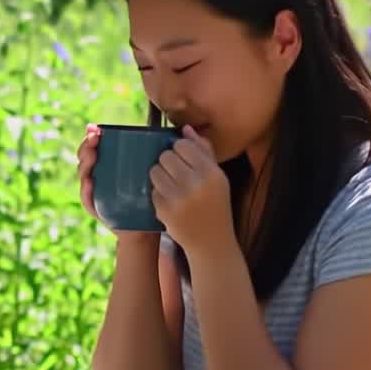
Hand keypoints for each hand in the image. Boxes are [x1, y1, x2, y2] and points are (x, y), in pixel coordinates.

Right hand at [77, 123, 155, 241]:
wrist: (146, 229)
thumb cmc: (151, 199)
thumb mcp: (153, 172)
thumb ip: (162, 153)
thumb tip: (184, 128)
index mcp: (109, 166)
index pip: (95, 147)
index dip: (92, 136)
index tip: (96, 128)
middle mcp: (99, 177)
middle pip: (86, 158)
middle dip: (86, 146)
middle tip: (94, 138)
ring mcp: (96, 193)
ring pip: (84, 175)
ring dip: (85, 164)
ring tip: (92, 156)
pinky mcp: (97, 209)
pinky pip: (87, 199)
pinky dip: (86, 190)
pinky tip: (90, 182)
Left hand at [151, 125, 234, 252]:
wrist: (211, 241)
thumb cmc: (215, 204)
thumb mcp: (218, 177)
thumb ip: (203, 150)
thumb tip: (185, 128)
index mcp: (212, 173)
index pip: (183, 146)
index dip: (179, 150)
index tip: (183, 159)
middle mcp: (196, 184)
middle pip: (165, 156)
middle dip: (168, 162)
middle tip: (176, 173)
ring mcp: (178, 198)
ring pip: (155, 170)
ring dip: (160, 175)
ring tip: (172, 185)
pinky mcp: (164, 210)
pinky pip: (153, 190)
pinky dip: (159, 193)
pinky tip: (171, 201)